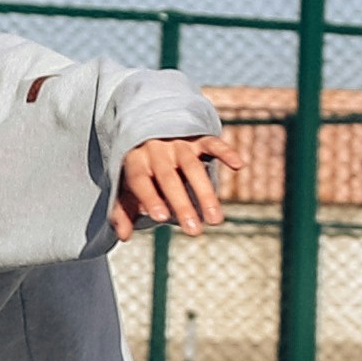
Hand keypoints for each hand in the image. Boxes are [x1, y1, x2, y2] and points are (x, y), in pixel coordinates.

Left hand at [117, 137, 231, 235]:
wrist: (146, 124)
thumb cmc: (136, 167)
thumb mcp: (124, 187)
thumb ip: (122, 212)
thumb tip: (123, 236)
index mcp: (135, 160)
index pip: (141, 180)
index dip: (150, 197)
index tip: (161, 218)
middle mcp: (156, 149)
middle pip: (169, 178)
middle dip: (182, 205)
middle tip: (194, 231)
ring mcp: (178, 143)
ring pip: (193, 168)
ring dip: (206, 193)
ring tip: (216, 220)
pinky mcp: (197, 138)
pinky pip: (213, 143)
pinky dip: (226, 152)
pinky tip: (239, 165)